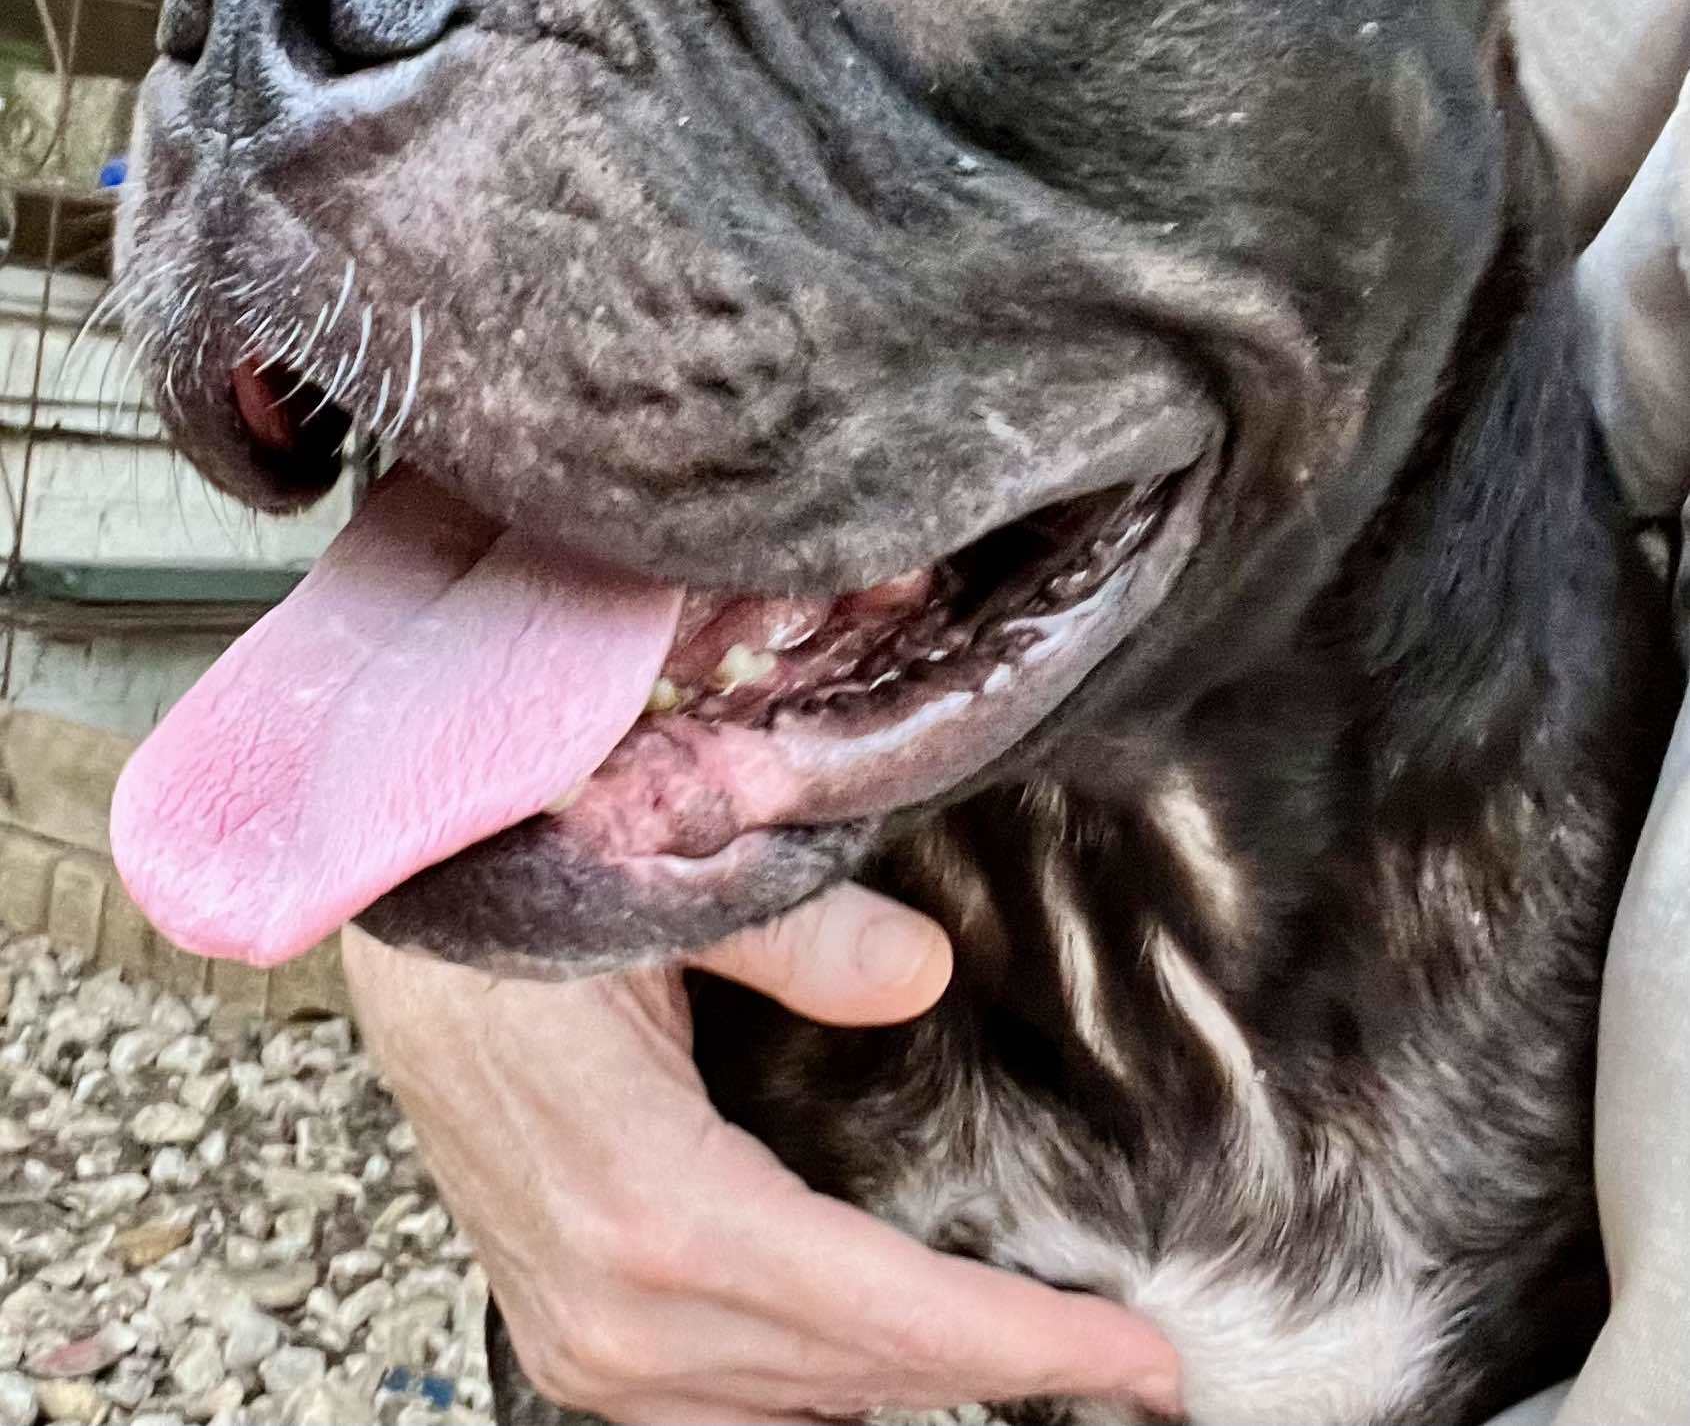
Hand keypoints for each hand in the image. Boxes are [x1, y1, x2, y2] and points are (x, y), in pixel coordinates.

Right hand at [343, 887, 1181, 1424]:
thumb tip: (923, 971)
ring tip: (1027, 1352)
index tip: (1141, 1361)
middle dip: (995, 1368)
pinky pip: (717, 1405)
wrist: (392, 936)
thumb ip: (797, 943)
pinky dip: (815, 1387)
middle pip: (850, 1375)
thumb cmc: (517, 911)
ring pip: (787, 1408)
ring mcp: (579, 1332)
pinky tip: (876, 1352)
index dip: (1021, 1341)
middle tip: (1122, 1362)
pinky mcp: (564, 1325)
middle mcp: (615, 1306)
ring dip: (907, 1381)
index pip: (880, 1311)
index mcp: (654, 1207)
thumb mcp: (658, 899)